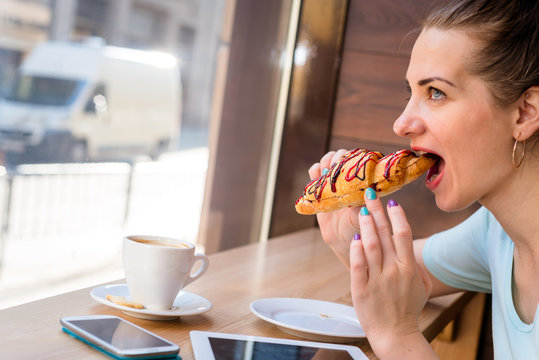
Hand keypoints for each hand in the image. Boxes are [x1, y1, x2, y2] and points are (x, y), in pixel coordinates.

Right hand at [308, 149, 359, 268]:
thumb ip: (362, 206)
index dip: (351, 157)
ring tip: (326, 171)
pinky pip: (314, 175)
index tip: (348, 161)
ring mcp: (332, 184)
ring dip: (325, 161)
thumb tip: (365, 193)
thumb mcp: (363, 219)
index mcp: (361, 182)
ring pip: (326, 163)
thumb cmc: (359, 230)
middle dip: (337, 157)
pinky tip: (315, 176)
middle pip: (340, 158)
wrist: (343, 242)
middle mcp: (346, 180)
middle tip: (335, 165)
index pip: (356, 161)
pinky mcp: (319, 191)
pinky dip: (314, 171)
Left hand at [350, 191, 434, 358]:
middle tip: (369, 193)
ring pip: (370, 246)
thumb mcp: (422, 287)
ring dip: (365, 226)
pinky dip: (356, 250)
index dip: (398, 216)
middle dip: (377, 211)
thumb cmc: (408, 309)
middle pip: (385, 234)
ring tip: (361, 210)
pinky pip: (357, 265)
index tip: (392, 202)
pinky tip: (354, 238)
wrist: (395, 334)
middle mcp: (394, 271)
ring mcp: (377, 280)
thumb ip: (417, 265)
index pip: (404, 235)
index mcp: (409, 269)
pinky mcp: (361, 289)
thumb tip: (409, 247)